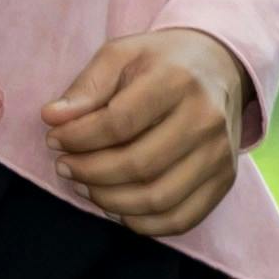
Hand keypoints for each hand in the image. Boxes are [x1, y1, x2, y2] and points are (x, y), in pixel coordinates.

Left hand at [43, 28, 254, 238]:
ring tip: (85, 185)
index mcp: (178, 81)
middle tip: (65, 166)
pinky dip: (141, 223)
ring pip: (157, 199)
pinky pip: (180, 220)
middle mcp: (206, 120)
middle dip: (89, 172)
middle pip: (138, 165)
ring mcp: (220, 155)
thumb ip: (86, 87)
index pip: (119, 123)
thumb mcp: (121, 56)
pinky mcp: (225, 181)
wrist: (220, 68)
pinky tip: (117, 205)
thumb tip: (52, 119)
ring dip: (109, 200)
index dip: (78, 138)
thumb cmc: (162, 62)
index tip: (55, 139)